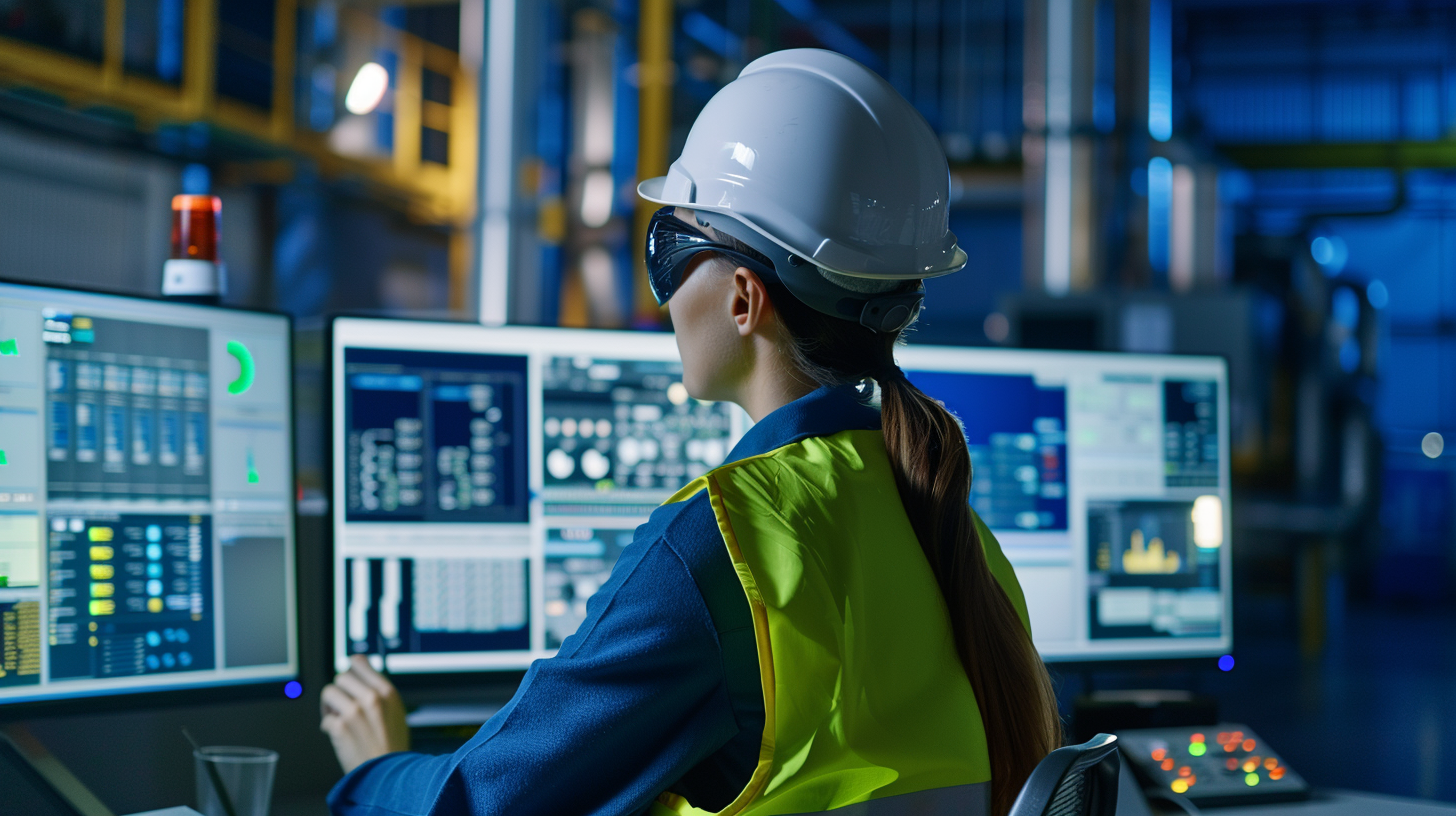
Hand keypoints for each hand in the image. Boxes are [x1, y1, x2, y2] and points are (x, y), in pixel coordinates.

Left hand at [320, 655, 409, 772]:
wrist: (390, 775)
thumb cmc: (392, 746)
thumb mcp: (395, 710)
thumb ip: (378, 688)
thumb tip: (357, 663)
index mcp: (387, 691)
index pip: (358, 662)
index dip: (350, 672)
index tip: (348, 681)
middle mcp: (371, 698)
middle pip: (340, 677)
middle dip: (339, 691)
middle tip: (343, 706)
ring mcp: (354, 712)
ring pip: (328, 693)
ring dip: (330, 706)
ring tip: (338, 719)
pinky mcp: (340, 728)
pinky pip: (325, 720)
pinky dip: (329, 728)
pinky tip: (339, 736)